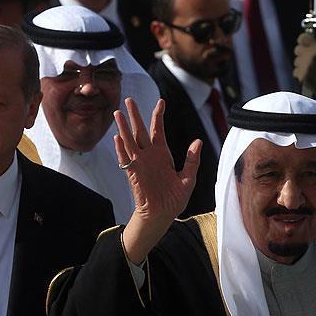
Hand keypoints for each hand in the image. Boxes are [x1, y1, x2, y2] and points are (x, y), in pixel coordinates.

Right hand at [115, 98, 201, 263]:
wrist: (162, 216)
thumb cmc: (174, 200)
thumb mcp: (188, 178)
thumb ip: (192, 160)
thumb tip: (198, 142)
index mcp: (163, 155)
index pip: (158, 130)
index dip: (158, 116)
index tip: (160, 101)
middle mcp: (149, 156)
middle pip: (139, 131)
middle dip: (135, 115)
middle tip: (129, 99)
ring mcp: (140, 164)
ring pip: (130, 141)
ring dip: (123, 128)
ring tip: (118, 113)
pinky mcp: (134, 175)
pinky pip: (126, 159)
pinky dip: (121, 149)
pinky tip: (117, 138)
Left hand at [293, 32, 315, 83]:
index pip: (302, 38)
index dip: (305, 40)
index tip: (308, 43)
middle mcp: (309, 56)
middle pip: (297, 49)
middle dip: (303, 52)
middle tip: (311, 57)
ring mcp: (303, 67)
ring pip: (296, 60)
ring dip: (302, 63)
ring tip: (312, 67)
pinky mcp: (300, 76)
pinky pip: (295, 71)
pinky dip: (301, 72)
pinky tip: (310, 74)